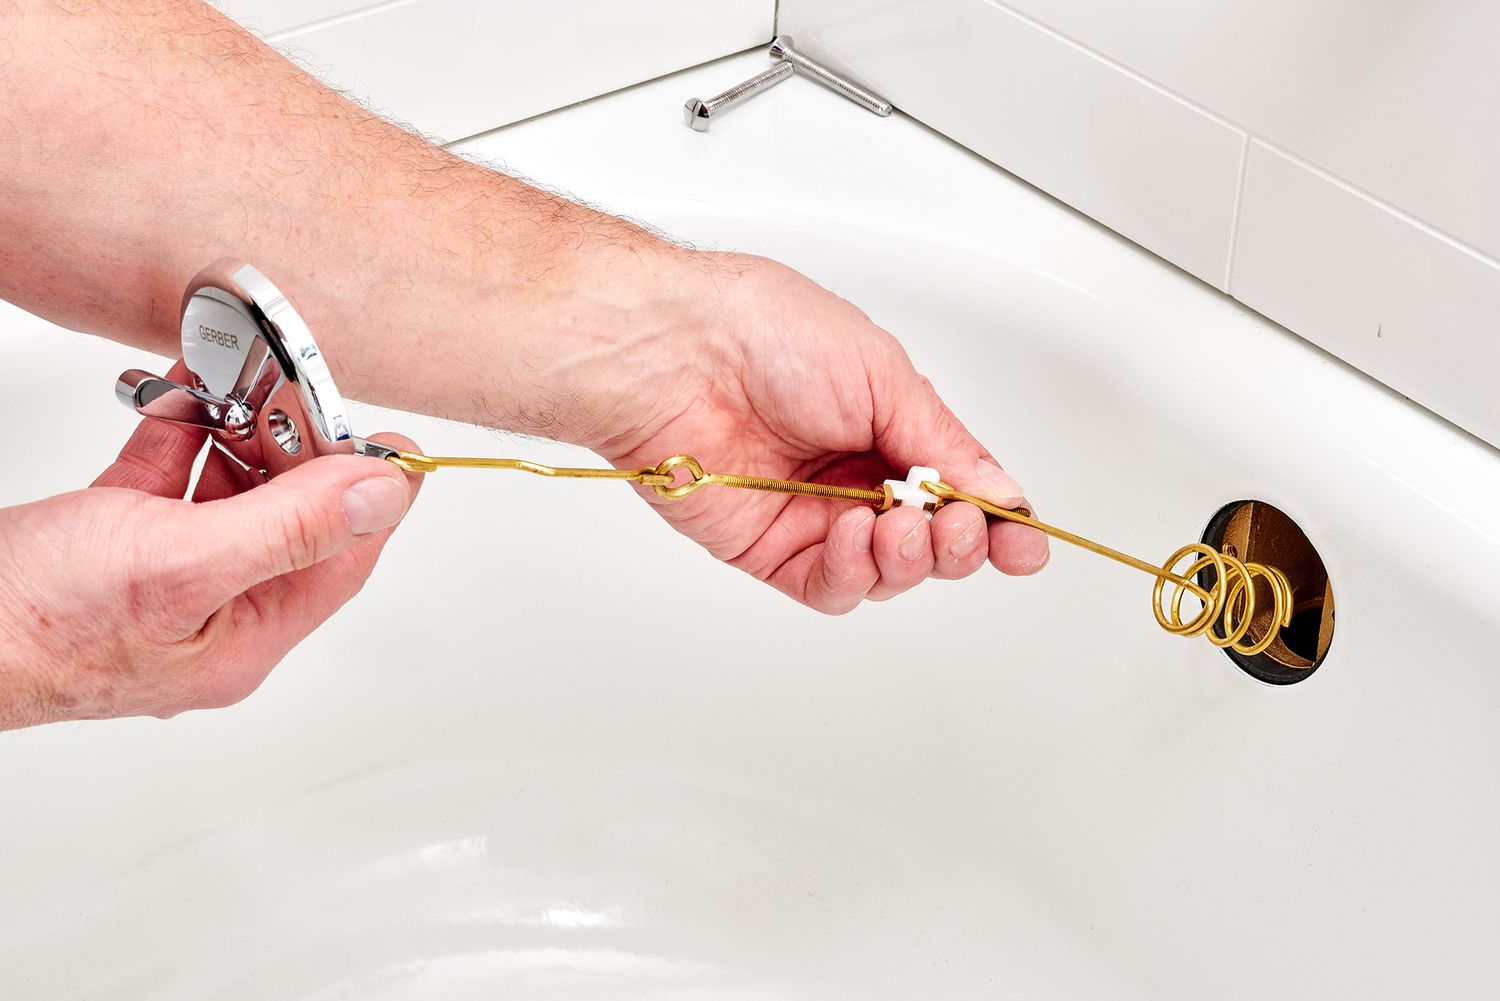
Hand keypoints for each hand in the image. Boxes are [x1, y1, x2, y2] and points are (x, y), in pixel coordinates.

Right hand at [0, 404, 420, 729]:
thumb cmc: (33, 628)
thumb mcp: (182, 566)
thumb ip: (287, 528)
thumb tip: (380, 496)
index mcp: (242, 638)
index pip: (337, 561)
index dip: (372, 500)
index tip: (394, 444)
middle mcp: (210, 612)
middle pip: (286, 522)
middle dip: (296, 452)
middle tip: (302, 393)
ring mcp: (160, 579)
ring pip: (226, 494)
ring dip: (237, 434)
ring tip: (245, 382)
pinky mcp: (111, 543)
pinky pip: (165, 479)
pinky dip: (178, 433)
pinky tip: (186, 391)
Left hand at [597, 255, 1049, 613]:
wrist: (678, 353)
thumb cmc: (765, 333)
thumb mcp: (883, 377)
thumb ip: (943, 446)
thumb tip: (1001, 492)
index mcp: (884, 425)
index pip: (957, 489)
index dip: (997, 521)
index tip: (1026, 542)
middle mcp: (850, 474)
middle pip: (928, 542)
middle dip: (958, 542)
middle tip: (959, 524)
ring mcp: (809, 515)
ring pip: (884, 574)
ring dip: (908, 560)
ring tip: (900, 526)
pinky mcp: (767, 549)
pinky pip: (828, 588)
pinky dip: (854, 574)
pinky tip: (854, 537)